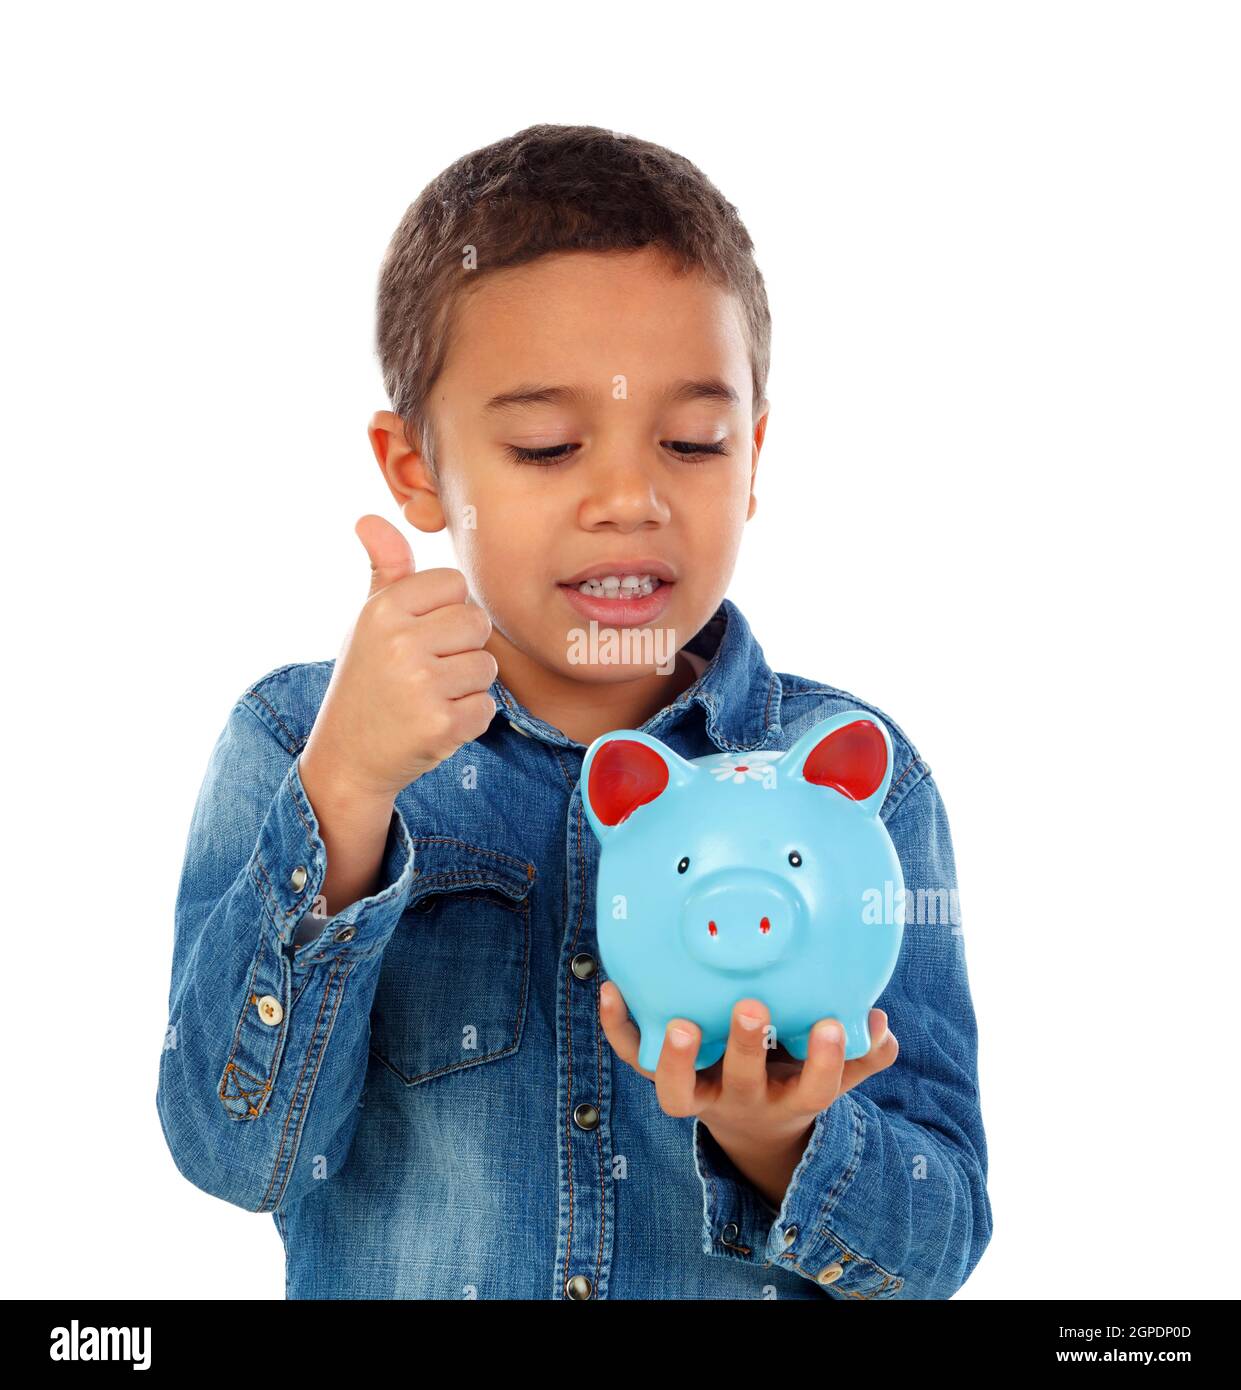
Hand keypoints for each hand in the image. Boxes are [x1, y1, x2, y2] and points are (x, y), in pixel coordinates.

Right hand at [299, 514, 497, 801]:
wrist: (348, 757)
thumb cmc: (366, 680)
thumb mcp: (368, 622)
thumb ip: (384, 571)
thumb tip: (369, 518)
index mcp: (383, 609)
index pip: (455, 583)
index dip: (447, 611)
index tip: (421, 635)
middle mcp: (400, 642)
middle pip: (478, 622)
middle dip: (463, 647)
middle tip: (427, 670)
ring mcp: (421, 685)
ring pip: (487, 666)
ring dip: (467, 685)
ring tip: (429, 697)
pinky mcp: (441, 725)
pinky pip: (487, 707)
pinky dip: (468, 719)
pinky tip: (434, 723)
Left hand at [599, 986, 898, 1207]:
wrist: (750, 1124)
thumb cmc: (796, 1077)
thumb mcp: (832, 1073)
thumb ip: (862, 1053)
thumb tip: (882, 1025)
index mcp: (790, 1098)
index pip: (814, 1088)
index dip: (823, 1061)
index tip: (832, 1025)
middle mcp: (740, 1099)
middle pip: (741, 1086)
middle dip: (746, 1050)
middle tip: (752, 1009)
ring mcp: (699, 1092)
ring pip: (677, 1092)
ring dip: (676, 1061)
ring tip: (679, 1024)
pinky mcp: (664, 1076)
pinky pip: (636, 1057)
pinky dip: (620, 1028)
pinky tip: (610, 989)